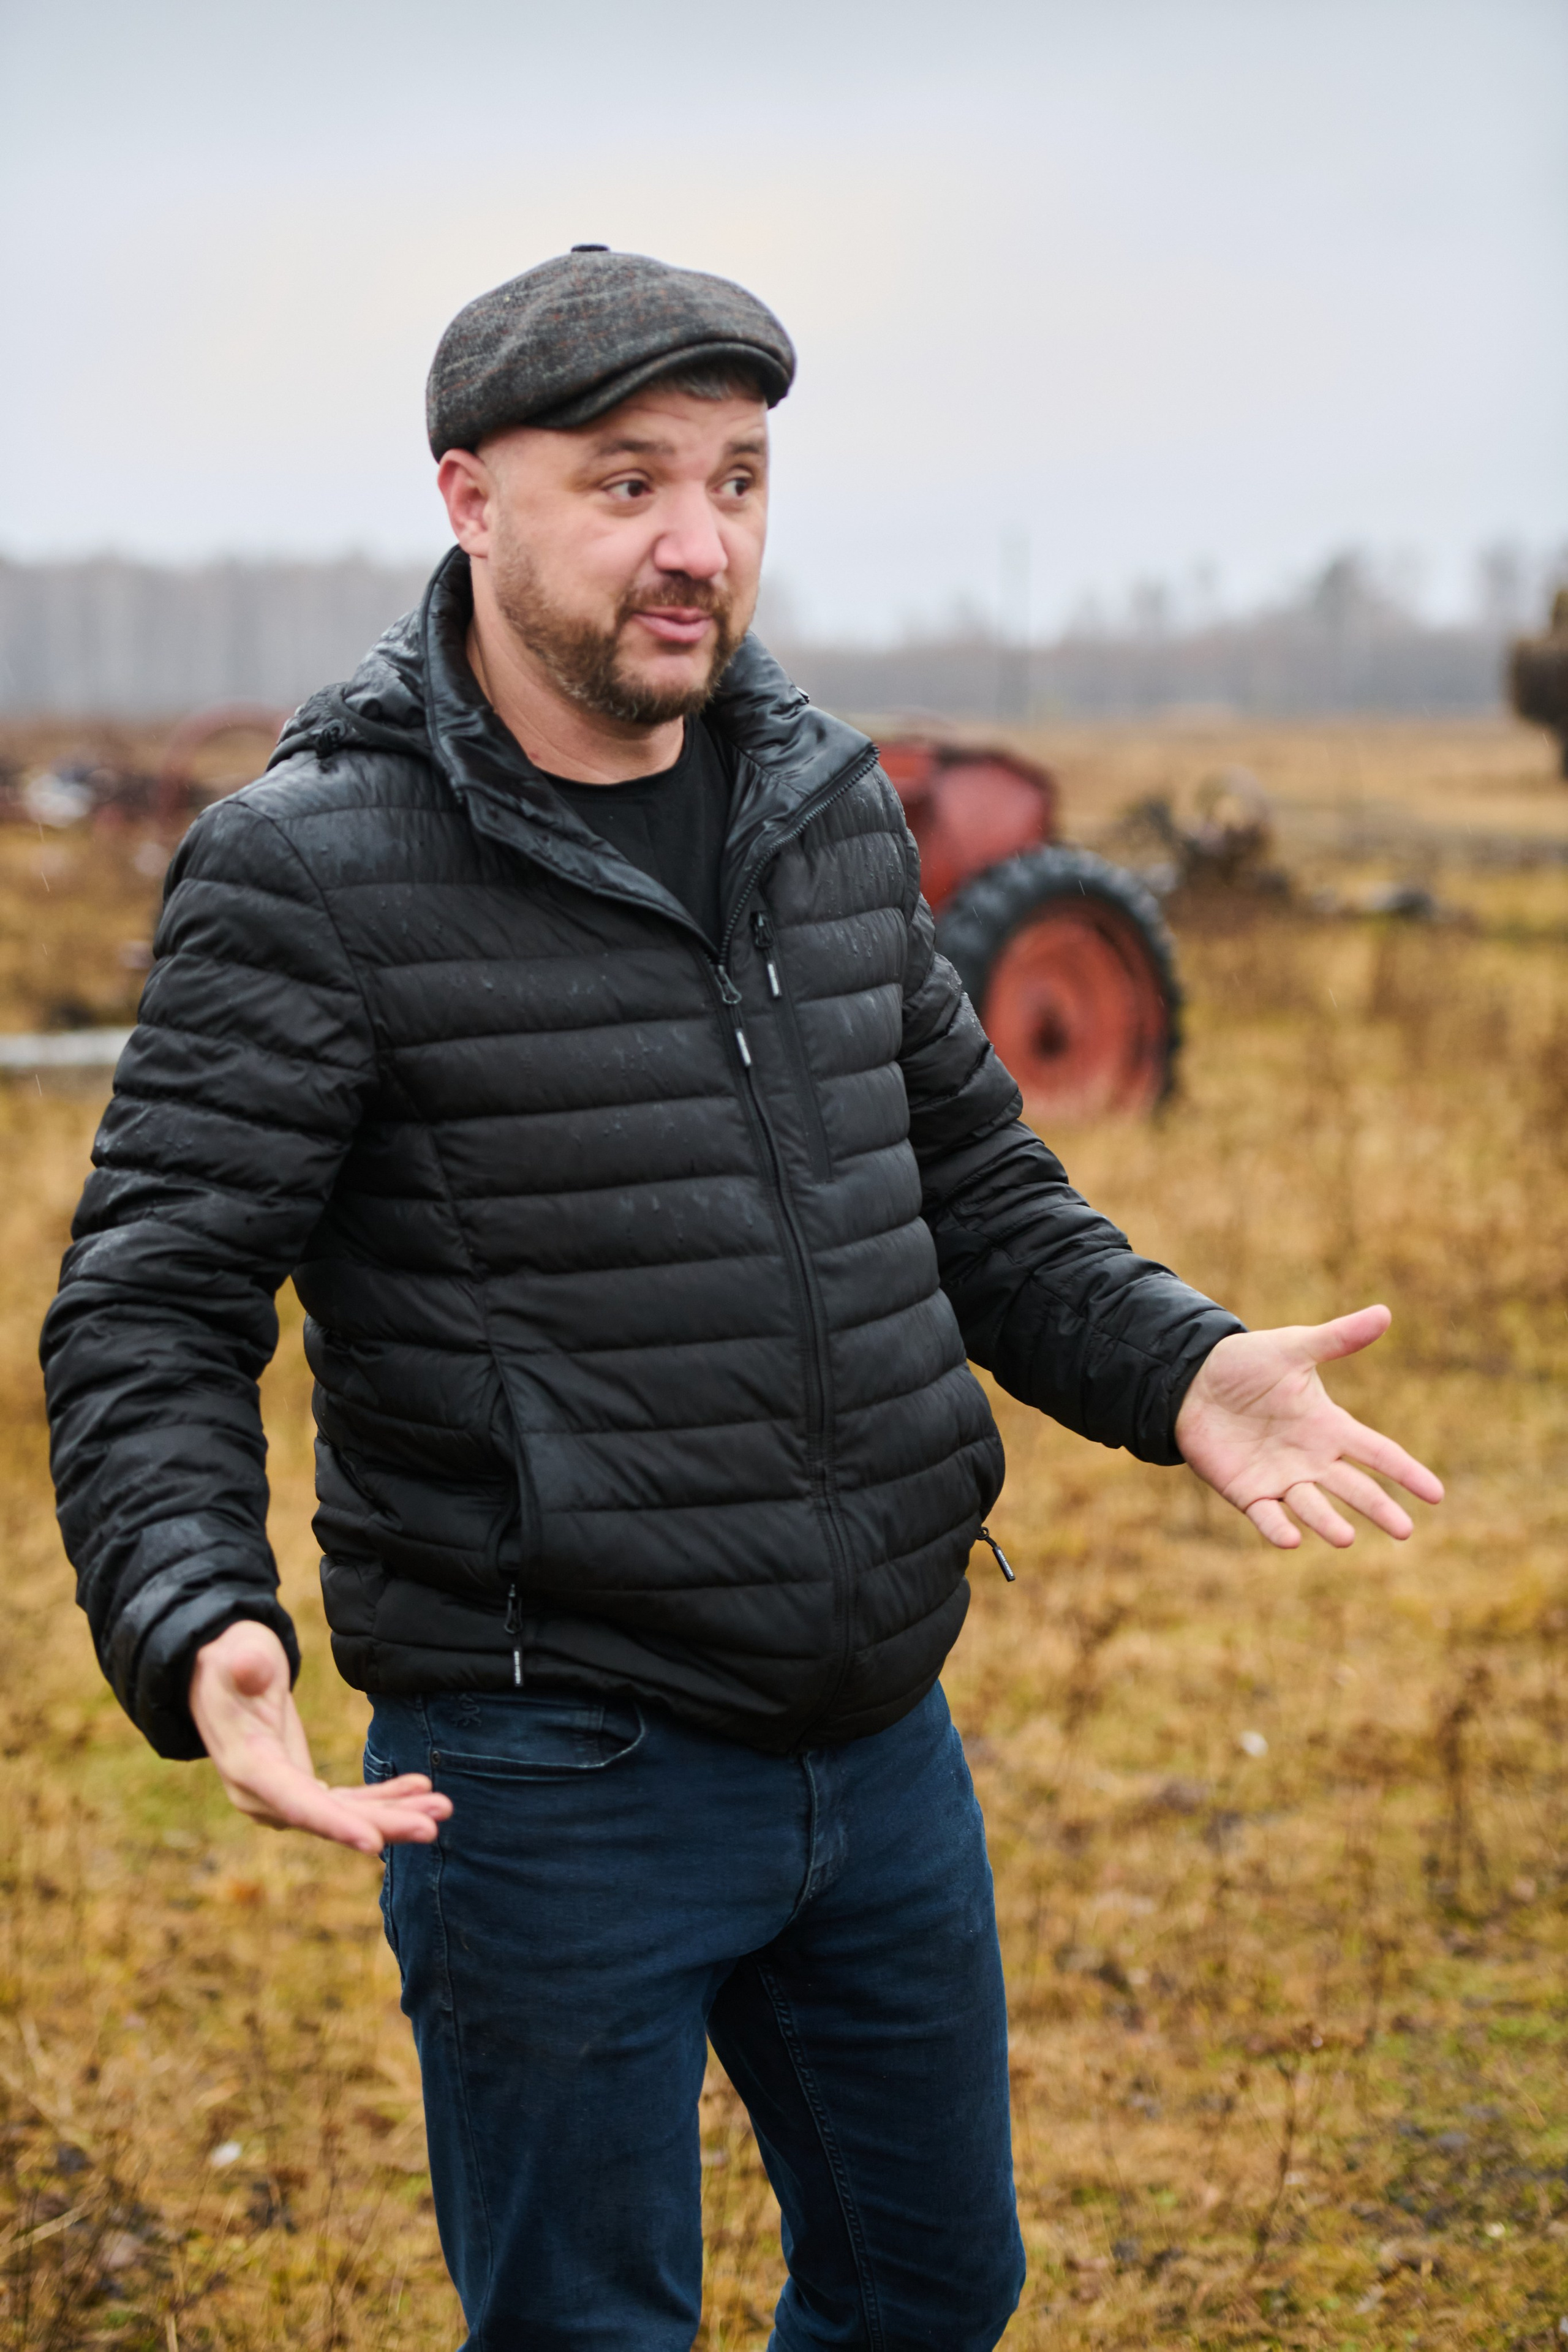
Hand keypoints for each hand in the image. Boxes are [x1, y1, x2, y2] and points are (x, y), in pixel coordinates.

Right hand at [188, 1621, 451, 1855]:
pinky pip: (345, 1800)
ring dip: (394, 1812)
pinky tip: (420, 1788)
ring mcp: (282, 1794)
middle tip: (433, 1825)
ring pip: (343, 1814)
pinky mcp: (298, 1785)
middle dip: (383, 1824)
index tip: (374, 1843)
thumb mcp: (235, 1655)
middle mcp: (263, 1794)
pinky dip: (383, 1796)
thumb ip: (244, 1664)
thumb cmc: (227, 1659)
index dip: (337, 1824)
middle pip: (329, 1817)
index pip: (297, 1803)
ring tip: (443, 1807)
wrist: (216, 1671)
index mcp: (248, 1767)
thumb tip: (248, 1664)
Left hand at [1174, 1304, 1442, 1549]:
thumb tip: (1385, 1312)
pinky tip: (1290, 1539)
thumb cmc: (1247, 1363)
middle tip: (1404, 1531)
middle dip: (1379, 1509)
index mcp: (1329, 1427)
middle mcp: (1311, 1459)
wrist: (1192, 1381)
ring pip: (1312, 1507)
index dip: (1406, 1472)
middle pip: (1354, 1488)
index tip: (1436, 1494)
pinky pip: (1266, 1516)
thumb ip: (1338, 1339)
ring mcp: (1281, 1478)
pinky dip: (1277, 1528)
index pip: (1378, 1453)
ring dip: (1328, 1523)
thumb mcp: (1294, 1348)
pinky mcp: (1247, 1492)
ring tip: (1345, 1538)